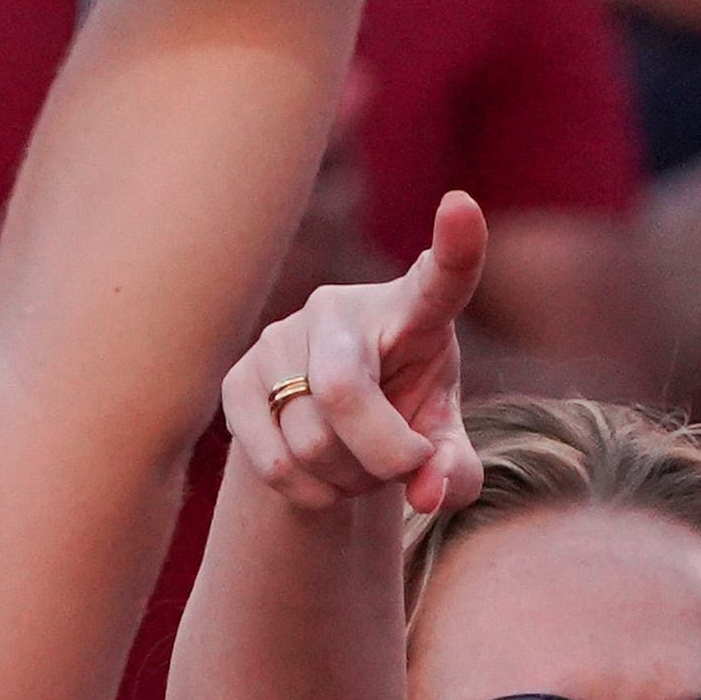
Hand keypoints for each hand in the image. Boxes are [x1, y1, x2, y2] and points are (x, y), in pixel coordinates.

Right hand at [221, 190, 484, 519]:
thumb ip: (455, 471)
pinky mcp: (238, 379)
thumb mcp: (444, 446)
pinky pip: (274, 462)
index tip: (463, 205)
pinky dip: (311, 494)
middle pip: (345, 392)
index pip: (439, 279)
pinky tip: (323, 481)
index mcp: (410, 310)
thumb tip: (427, 490)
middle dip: (383, 456)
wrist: (333, 434)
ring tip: (359, 467)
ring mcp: (280, 337)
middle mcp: (339, 308)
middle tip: (404, 470)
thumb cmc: (405, 421)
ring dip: (349, 481)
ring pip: (309, 441)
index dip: (455, 246)